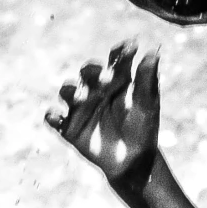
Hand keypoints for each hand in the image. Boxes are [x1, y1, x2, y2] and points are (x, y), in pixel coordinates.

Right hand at [45, 43, 160, 189]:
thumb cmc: (143, 128)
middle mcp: (96, 89)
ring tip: (79, 97)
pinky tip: (57, 117)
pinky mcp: (69, 127)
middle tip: (106, 78)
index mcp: (117, 79)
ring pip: (68, 91)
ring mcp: (81, 107)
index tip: (131, 47)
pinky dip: (52, 116)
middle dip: (93, 71)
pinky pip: (54, 118)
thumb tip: (154, 51)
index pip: (116, 60)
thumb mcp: (147, 104)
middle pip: (88, 72)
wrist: (133, 160)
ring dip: (70, 90)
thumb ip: (147, 79)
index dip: (121, 52)